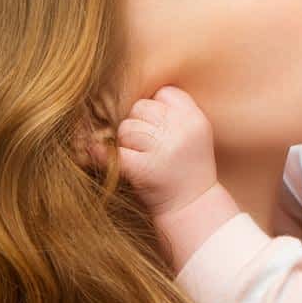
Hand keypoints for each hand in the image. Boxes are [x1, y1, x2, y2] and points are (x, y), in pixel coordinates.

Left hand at [90, 86, 216, 215]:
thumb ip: (173, 112)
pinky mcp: (145, 169)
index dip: (155, 107)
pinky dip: (105, 157)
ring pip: (126, 128)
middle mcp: (182, 131)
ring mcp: (164, 150)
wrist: (193, 209)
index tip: (157, 126)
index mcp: (195, 119)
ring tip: (140, 158)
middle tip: (146, 146)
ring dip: (126, 143)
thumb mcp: (193, 135)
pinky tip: (112, 162)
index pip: (164, 93)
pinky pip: (116, 153)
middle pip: (141, 107)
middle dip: (137, 124)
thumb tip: (134, 94)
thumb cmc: (188, 169)